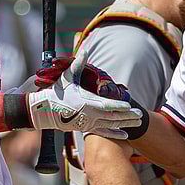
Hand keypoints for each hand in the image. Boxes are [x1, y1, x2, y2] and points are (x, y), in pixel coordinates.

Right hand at [26, 52, 142, 138]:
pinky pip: (103, 133)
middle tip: (140, 115)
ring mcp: (88, 123)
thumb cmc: (57, 92)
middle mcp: (89, 115)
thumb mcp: (68, 76)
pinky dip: (115, 134)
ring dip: (125, 124)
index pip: (107, 105)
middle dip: (128, 116)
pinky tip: (126, 135)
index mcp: (87, 102)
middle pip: (113, 117)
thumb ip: (78, 63)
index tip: (129, 105)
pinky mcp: (85, 128)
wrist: (44, 110)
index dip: (119, 106)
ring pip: (110, 125)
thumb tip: (84, 49)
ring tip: (137, 123)